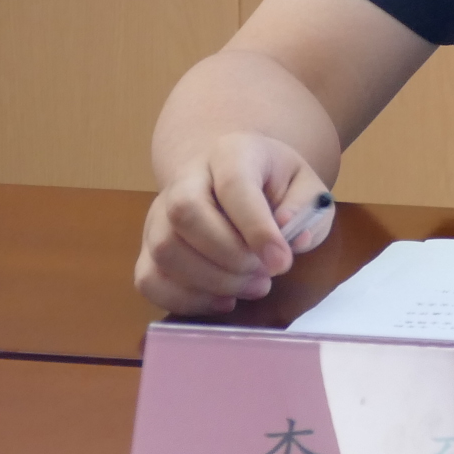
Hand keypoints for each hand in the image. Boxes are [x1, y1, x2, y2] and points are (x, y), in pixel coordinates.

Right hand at [134, 131, 334, 315]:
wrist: (232, 179)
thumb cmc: (273, 184)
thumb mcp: (304, 185)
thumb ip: (306, 209)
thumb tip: (295, 239)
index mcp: (231, 153)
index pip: (233, 184)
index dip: (256, 228)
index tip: (282, 262)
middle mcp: (186, 178)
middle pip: (186, 214)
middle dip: (229, 257)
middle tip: (266, 276)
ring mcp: (159, 214)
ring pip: (164, 250)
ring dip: (211, 282)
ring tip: (253, 286)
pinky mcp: (147, 247)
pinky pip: (149, 279)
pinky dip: (186, 300)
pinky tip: (223, 300)